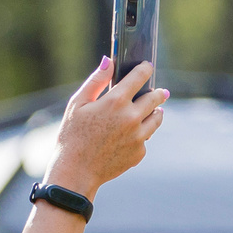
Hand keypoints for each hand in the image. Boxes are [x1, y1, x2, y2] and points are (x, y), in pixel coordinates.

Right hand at [46, 58, 166, 194]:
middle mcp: (132, 117)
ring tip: (156, 111)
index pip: (139, 77)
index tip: (147, 67)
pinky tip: (132, 136)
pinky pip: (145, 139)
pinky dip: (141, 135)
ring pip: (157, 119)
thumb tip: (109, 61)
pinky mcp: (139, 153)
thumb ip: (96, 80)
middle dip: (158, 93)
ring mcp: (138, 137)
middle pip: (155, 99)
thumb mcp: (78, 103)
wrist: (76, 171)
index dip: (145, 69)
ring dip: (157, 112)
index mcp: (116, 101)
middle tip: (161, 92)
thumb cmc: (72, 135)